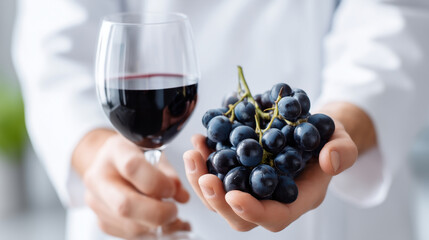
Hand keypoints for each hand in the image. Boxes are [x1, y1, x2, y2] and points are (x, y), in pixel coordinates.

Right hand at [82, 134, 189, 238]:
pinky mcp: (102, 221)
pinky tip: (164, 225)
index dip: (157, 182)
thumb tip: (182, 197)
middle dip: (157, 213)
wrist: (110, 164)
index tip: (171, 189)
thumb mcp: (156, 153)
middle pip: (125, 205)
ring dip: (158, 227)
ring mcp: (97, 202)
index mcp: (115, 152)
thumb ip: (169, 174)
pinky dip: (151, 232)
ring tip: (174, 220)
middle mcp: (100, 177)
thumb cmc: (137, 156)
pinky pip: (130, 234)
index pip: (132, 167)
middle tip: (174, 211)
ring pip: (130, 225)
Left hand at [183, 121, 356, 231]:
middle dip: (217, 200)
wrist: (309, 129)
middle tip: (204, 176)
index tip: (234, 197)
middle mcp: (268, 198)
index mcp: (295, 199)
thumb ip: (343, 152)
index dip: (253, 212)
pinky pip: (215, 174)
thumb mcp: (342, 141)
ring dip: (201, 178)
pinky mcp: (236, 170)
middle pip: (237, 215)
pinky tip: (198, 141)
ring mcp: (249, 186)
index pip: (273, 217)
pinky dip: (203, 160)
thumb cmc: (327, 139)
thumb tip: (329, 160)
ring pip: (219, 197)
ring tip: (194, 152)